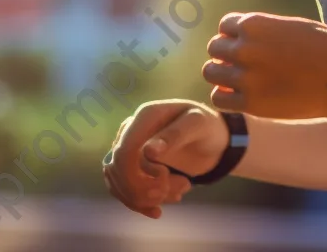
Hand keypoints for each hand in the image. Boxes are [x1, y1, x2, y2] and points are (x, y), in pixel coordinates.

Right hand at [102, 100, 216, 217]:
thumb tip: (148, 151)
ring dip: (148, 198)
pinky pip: (123, 191)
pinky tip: (159, 209)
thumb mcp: (198, 125)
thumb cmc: (204, 127)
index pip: (124, 150)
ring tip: (181, 191)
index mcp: (145, 115)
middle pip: (118, 169)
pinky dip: (140, 204)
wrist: (208, 139)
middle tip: (183, 186)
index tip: (164, 178)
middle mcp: (131, 130)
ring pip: (120, 183)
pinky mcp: (131, 167)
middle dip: (146, 188)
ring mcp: (128, 149)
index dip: (135, 174)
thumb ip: (176, 135)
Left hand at [202, 11, 326, 118]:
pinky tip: (239, 98)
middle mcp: (244, 48)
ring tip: (237, 82)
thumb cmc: (325, 46)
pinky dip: (225, 98)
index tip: (243, 46)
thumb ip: (263, 31)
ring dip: (221, 75)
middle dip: (225, 55)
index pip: (224, 26)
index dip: (233, 36)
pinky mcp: (252, 103)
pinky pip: (219, 99)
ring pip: (210, 73)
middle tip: (241, 66)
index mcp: (254, 24)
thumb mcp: (289, 26)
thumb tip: (243, 38)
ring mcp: (246, 76)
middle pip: (215, 48)